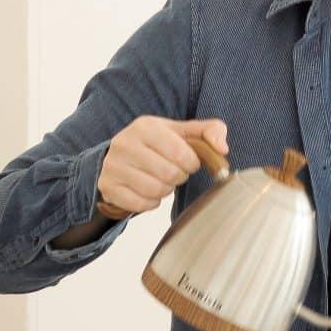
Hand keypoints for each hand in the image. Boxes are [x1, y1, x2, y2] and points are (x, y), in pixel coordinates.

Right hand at [95, 116, 229, 216]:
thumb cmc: (156, 145)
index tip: (188, 162)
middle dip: (178, 177)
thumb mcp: (182, 132)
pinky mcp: (108, 187)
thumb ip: (211, 131)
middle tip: (174, 172)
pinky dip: (151, 202)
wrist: (117, 157)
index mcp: (145, 127)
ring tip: (162, 180)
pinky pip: (141, 204)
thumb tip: (222, 148)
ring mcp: (113, 166)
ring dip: (166, 190)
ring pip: (156, 190)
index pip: (181, 153)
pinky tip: (148, 191)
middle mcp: (125, 144)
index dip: (191, 163)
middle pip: (169, 174)